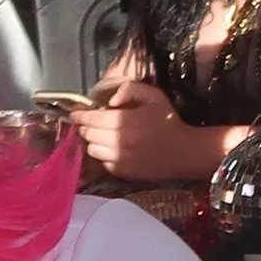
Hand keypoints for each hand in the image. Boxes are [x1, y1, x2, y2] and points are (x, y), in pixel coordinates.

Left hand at [75, 76, 219, 185]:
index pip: (90, 118)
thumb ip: (129, 89)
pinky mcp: (121, 171)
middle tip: (93, 122)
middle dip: (86, 126)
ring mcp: (118, 158)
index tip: (76, 112)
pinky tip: (115, 148)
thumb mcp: (154, 95)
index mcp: (123, 120)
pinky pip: (102, 161)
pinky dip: (104, 154)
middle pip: (87, 133)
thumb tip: (111, 101)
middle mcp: (117, 141)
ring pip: (91, 149)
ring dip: (94, 141)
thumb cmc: (169, 121)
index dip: (79, 114)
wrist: (184, 151)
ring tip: (104, 135)